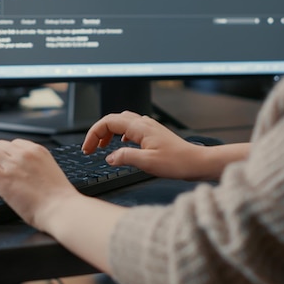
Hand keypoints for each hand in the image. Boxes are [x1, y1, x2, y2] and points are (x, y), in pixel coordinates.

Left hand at [0, 138, 79, 230]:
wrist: (59, 208)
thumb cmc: (58, 197)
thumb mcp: (49, 171)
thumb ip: (36, 166)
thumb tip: (25, 171)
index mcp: (38, 151)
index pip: (15, 143)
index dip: (6, 149)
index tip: (2, 155)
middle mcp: (24, 154)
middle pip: (0, 146)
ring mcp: (12, 165)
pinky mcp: (2, 178)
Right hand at [82, 111, 216, 179]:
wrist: (197, 162)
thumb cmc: (177, 162)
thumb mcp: (147, 163)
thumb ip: (125, 157)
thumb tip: (109, 157)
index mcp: (140, 128)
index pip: (108, 122)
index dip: (93, 134)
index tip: (87, 149)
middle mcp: (144, 124)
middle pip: (113, 119)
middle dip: (99, 132)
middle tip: (91, 148)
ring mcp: (149, 127)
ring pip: (122, 122)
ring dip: (109, 132)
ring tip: (103, 146)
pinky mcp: (154, 134)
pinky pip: (132, 128)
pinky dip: (121, 134)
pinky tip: (122, 145)